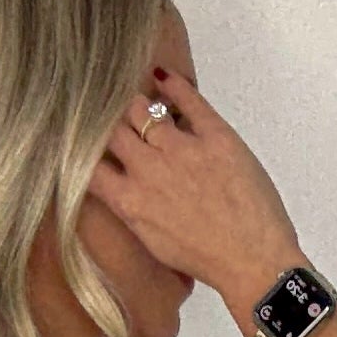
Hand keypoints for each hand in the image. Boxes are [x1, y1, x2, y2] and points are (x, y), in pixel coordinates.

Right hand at [86, 64, 298, 300]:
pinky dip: (174, 84)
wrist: (253, 260)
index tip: (84, 140)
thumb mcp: (153, 241)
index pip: (88, 164)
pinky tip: (164, 77)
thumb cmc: (205, 259)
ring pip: (142, 109)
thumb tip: (118, 183)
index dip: (83, 148)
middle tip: (113, 116)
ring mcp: (181, 149)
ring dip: (138, 105)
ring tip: (140, 104)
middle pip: (112, 129)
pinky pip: (189, 99)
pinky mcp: (215, 135)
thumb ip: (131, 207)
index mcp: (129, 201)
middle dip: (108, 121)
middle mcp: (149, 170)